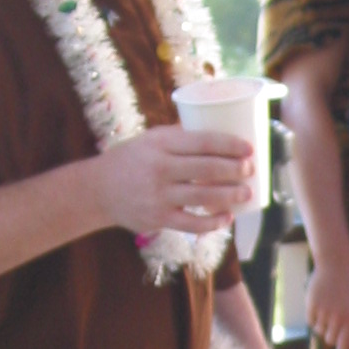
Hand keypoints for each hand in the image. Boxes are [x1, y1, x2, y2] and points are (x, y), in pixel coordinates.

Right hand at [95, 126, 253, 234]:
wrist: (98, 190)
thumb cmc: (131, 160)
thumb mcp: (149, 139)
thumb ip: (178, 135)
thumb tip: (214, 125)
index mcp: (160, 144)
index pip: (202, 141)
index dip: (229, 144)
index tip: (248, 148)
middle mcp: (160, 168)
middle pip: (207, 168)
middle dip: (235, 169)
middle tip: (250, 170)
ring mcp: (159, 195)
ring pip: (203, 196)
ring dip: (230, 195)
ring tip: (247, 193)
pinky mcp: (158, 218)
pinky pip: (192, 223)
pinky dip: (212, 222)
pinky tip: (227, 218)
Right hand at [305, 254, 348, 348]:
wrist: (335, 265)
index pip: (345, 346)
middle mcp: (338, 319)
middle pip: (330, 340)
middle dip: (332, 336)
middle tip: (334, 325)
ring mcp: (324, 312)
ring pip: (320, 331)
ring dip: (323, 325)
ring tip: (328, 311)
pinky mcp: (312, 306)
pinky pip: (311, 321)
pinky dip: (314, 317)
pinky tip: (319, 306)